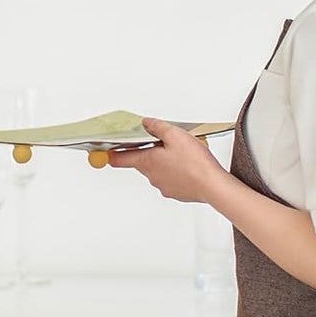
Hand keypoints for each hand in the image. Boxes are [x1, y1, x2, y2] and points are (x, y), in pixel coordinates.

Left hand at [107, 119, 226, 202]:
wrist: (213, 186)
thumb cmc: (195, 162)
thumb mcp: (175, 135)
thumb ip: (157, 127)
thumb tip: (146, 123)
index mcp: (147, 162)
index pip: (120, 159)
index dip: (111, 154)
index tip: (102, 152)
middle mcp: (152, 176)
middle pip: (142, 162)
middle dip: (149, 151)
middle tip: (161, 141)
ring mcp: (164, 186)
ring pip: (158, 170)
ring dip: (164, 161)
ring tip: (182, 153)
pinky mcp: (177, 192)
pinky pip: (171, 179)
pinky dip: (176, 171)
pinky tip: (188, 165)